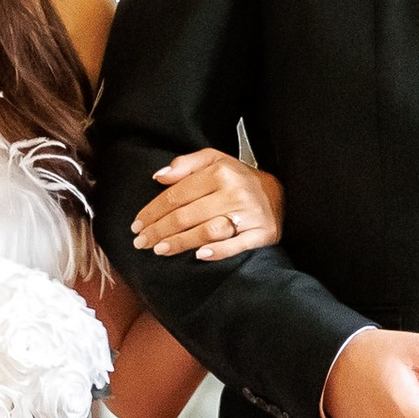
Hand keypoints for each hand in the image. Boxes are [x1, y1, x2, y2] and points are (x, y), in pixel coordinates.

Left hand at [131, 148, 284, 262]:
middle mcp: (234, 192)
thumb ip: (185, 165)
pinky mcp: (262, 233)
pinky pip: (236, 245)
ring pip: (207, 230)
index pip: (176, 195)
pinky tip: (199, 256)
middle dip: (158, 230)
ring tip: (159, 250)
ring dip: (180, 242)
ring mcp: (249, 214)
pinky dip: (217, 251)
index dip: (152, 211)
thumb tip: (158, 177)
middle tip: (140, 242)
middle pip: (187, 215)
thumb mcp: (215, 161)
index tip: (137, 224)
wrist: (280, 193)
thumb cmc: (239, 179)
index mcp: (220, 173)